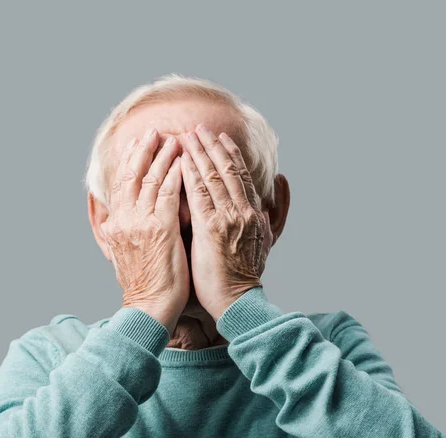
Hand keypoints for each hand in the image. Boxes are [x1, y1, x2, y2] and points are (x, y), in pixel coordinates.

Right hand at [101, 128, 188, 334]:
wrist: (149, 308)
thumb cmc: (144, 285)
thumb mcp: (123, 255)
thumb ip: (123, 231)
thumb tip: (122, 217)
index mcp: (115, 225)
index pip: (121, 184)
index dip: (130, 161)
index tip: (138, 143)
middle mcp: (123, 220)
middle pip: (131, 175)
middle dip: (143, 150)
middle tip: (154, 131)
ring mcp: (140, 223)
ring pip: (149, 179)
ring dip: (162, 156)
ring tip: (174, 139)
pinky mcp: (159, 229)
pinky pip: (167, 193)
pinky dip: (175, 174)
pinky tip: (183, 160)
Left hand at [180, 124, 272, 320]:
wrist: (237, 302)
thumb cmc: (243, 279)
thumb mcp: (261, 245)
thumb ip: (261, 223)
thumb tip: (264, 207)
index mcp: (254, 214)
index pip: (240, 177)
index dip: (229, 155)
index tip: (219, 139)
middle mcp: (244, 212)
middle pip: (227, 170)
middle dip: (212, 146)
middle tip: (199, 128)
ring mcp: (228, 219)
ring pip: (213, 177)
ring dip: (199, 153)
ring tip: (187, 136)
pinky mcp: (211, 229)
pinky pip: (199, 194)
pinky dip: (191, 174)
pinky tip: (181, 160)